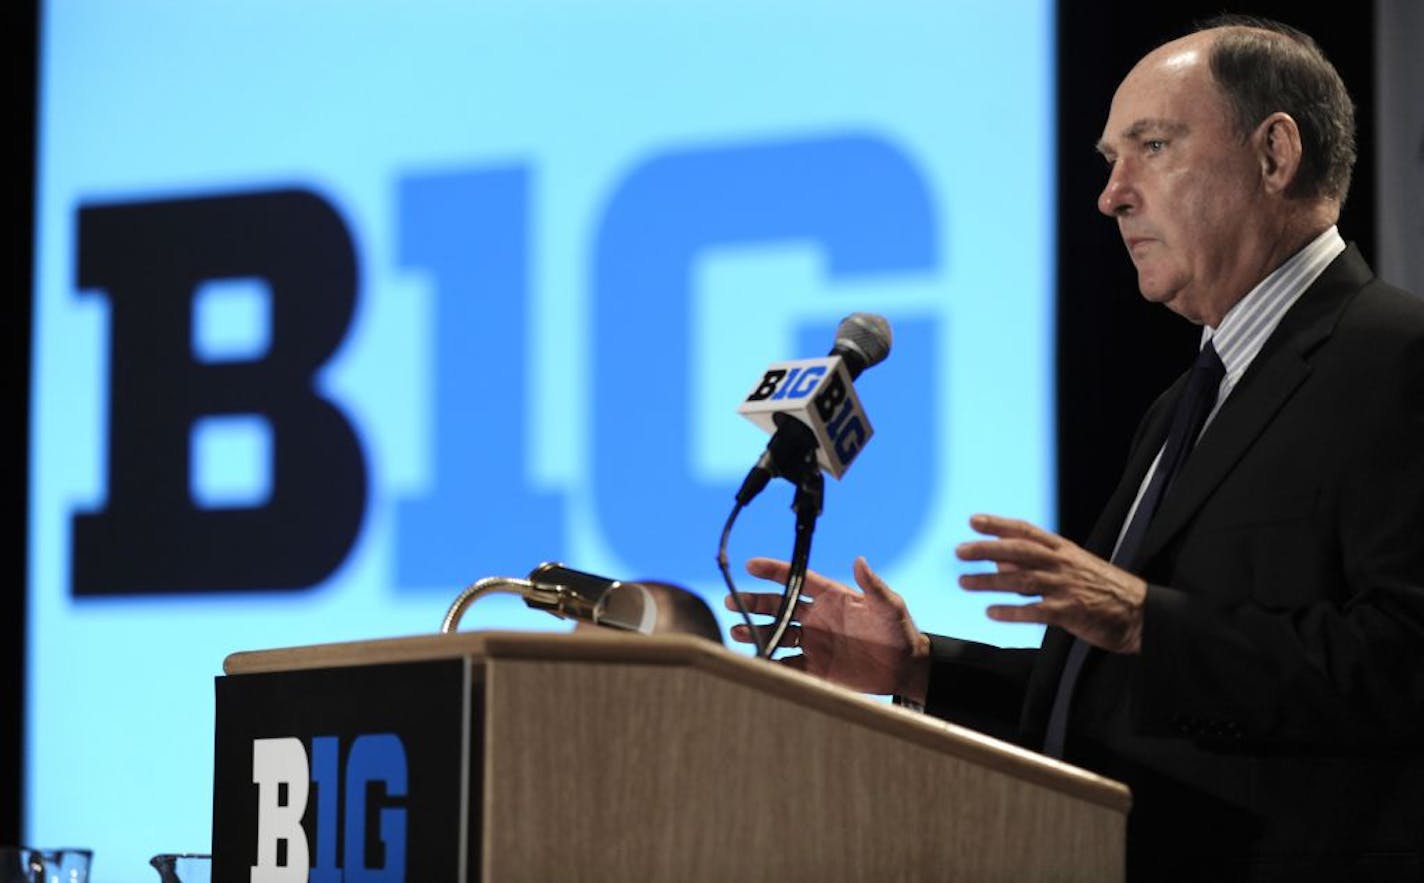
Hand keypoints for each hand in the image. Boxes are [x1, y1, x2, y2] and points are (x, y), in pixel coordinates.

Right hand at [726, 556, 930, 701]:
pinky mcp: (817, 668)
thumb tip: (860, 560)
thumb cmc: (899, 630)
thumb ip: (873, 585)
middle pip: (779, 606)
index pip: (797, 580)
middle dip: (754, 603)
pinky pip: (789, 665)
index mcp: (831, 597)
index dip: (774, 571)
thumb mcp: (889, 605)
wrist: (905, 666)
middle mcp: (818, 618)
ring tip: (737, 632)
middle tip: (733, 602)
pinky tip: (758, 662)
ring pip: (778, 634)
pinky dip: (773, 664)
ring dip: (757, 632)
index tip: (751, 565)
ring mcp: (815, 643)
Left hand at [956, 513, 1146, 652]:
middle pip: (1018, 551)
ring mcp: (1066, 587)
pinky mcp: (1071, 612)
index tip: (973, 521)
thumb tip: (1000, 558)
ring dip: (989, 581)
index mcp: (1064, 550)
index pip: (1026, 530)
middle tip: (959, 551)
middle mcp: (1062, 564)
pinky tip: (991, 613)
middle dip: (986, 549)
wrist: (1142, 614)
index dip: (999, 524)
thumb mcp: (1072, 568)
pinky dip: (1011, 612)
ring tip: (964, 582)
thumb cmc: (1103, 589)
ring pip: (1020, 580)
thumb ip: (1036, 563)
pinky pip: (1035, 611)